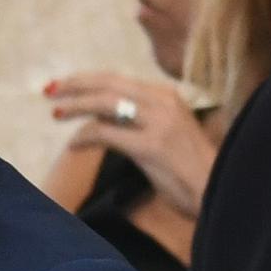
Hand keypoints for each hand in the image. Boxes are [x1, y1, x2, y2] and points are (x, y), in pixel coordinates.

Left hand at [42, 70, 214, 215]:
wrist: (220, 190)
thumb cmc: (190, 170)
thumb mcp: (167, 132)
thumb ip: (140, 119)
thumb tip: (102, 115)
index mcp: (167, 95)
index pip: (118, 79)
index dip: (87, 79)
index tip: (65, 84)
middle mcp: (163, 101)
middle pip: (108, 84)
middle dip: (75, 85)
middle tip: (50, 90)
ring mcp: (158, 122)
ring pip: (106, 103)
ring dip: (76, 106)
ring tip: (56, 112)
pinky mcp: (152, 146)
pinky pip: (108, 133)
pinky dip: (86, 135)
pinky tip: (74, 143)